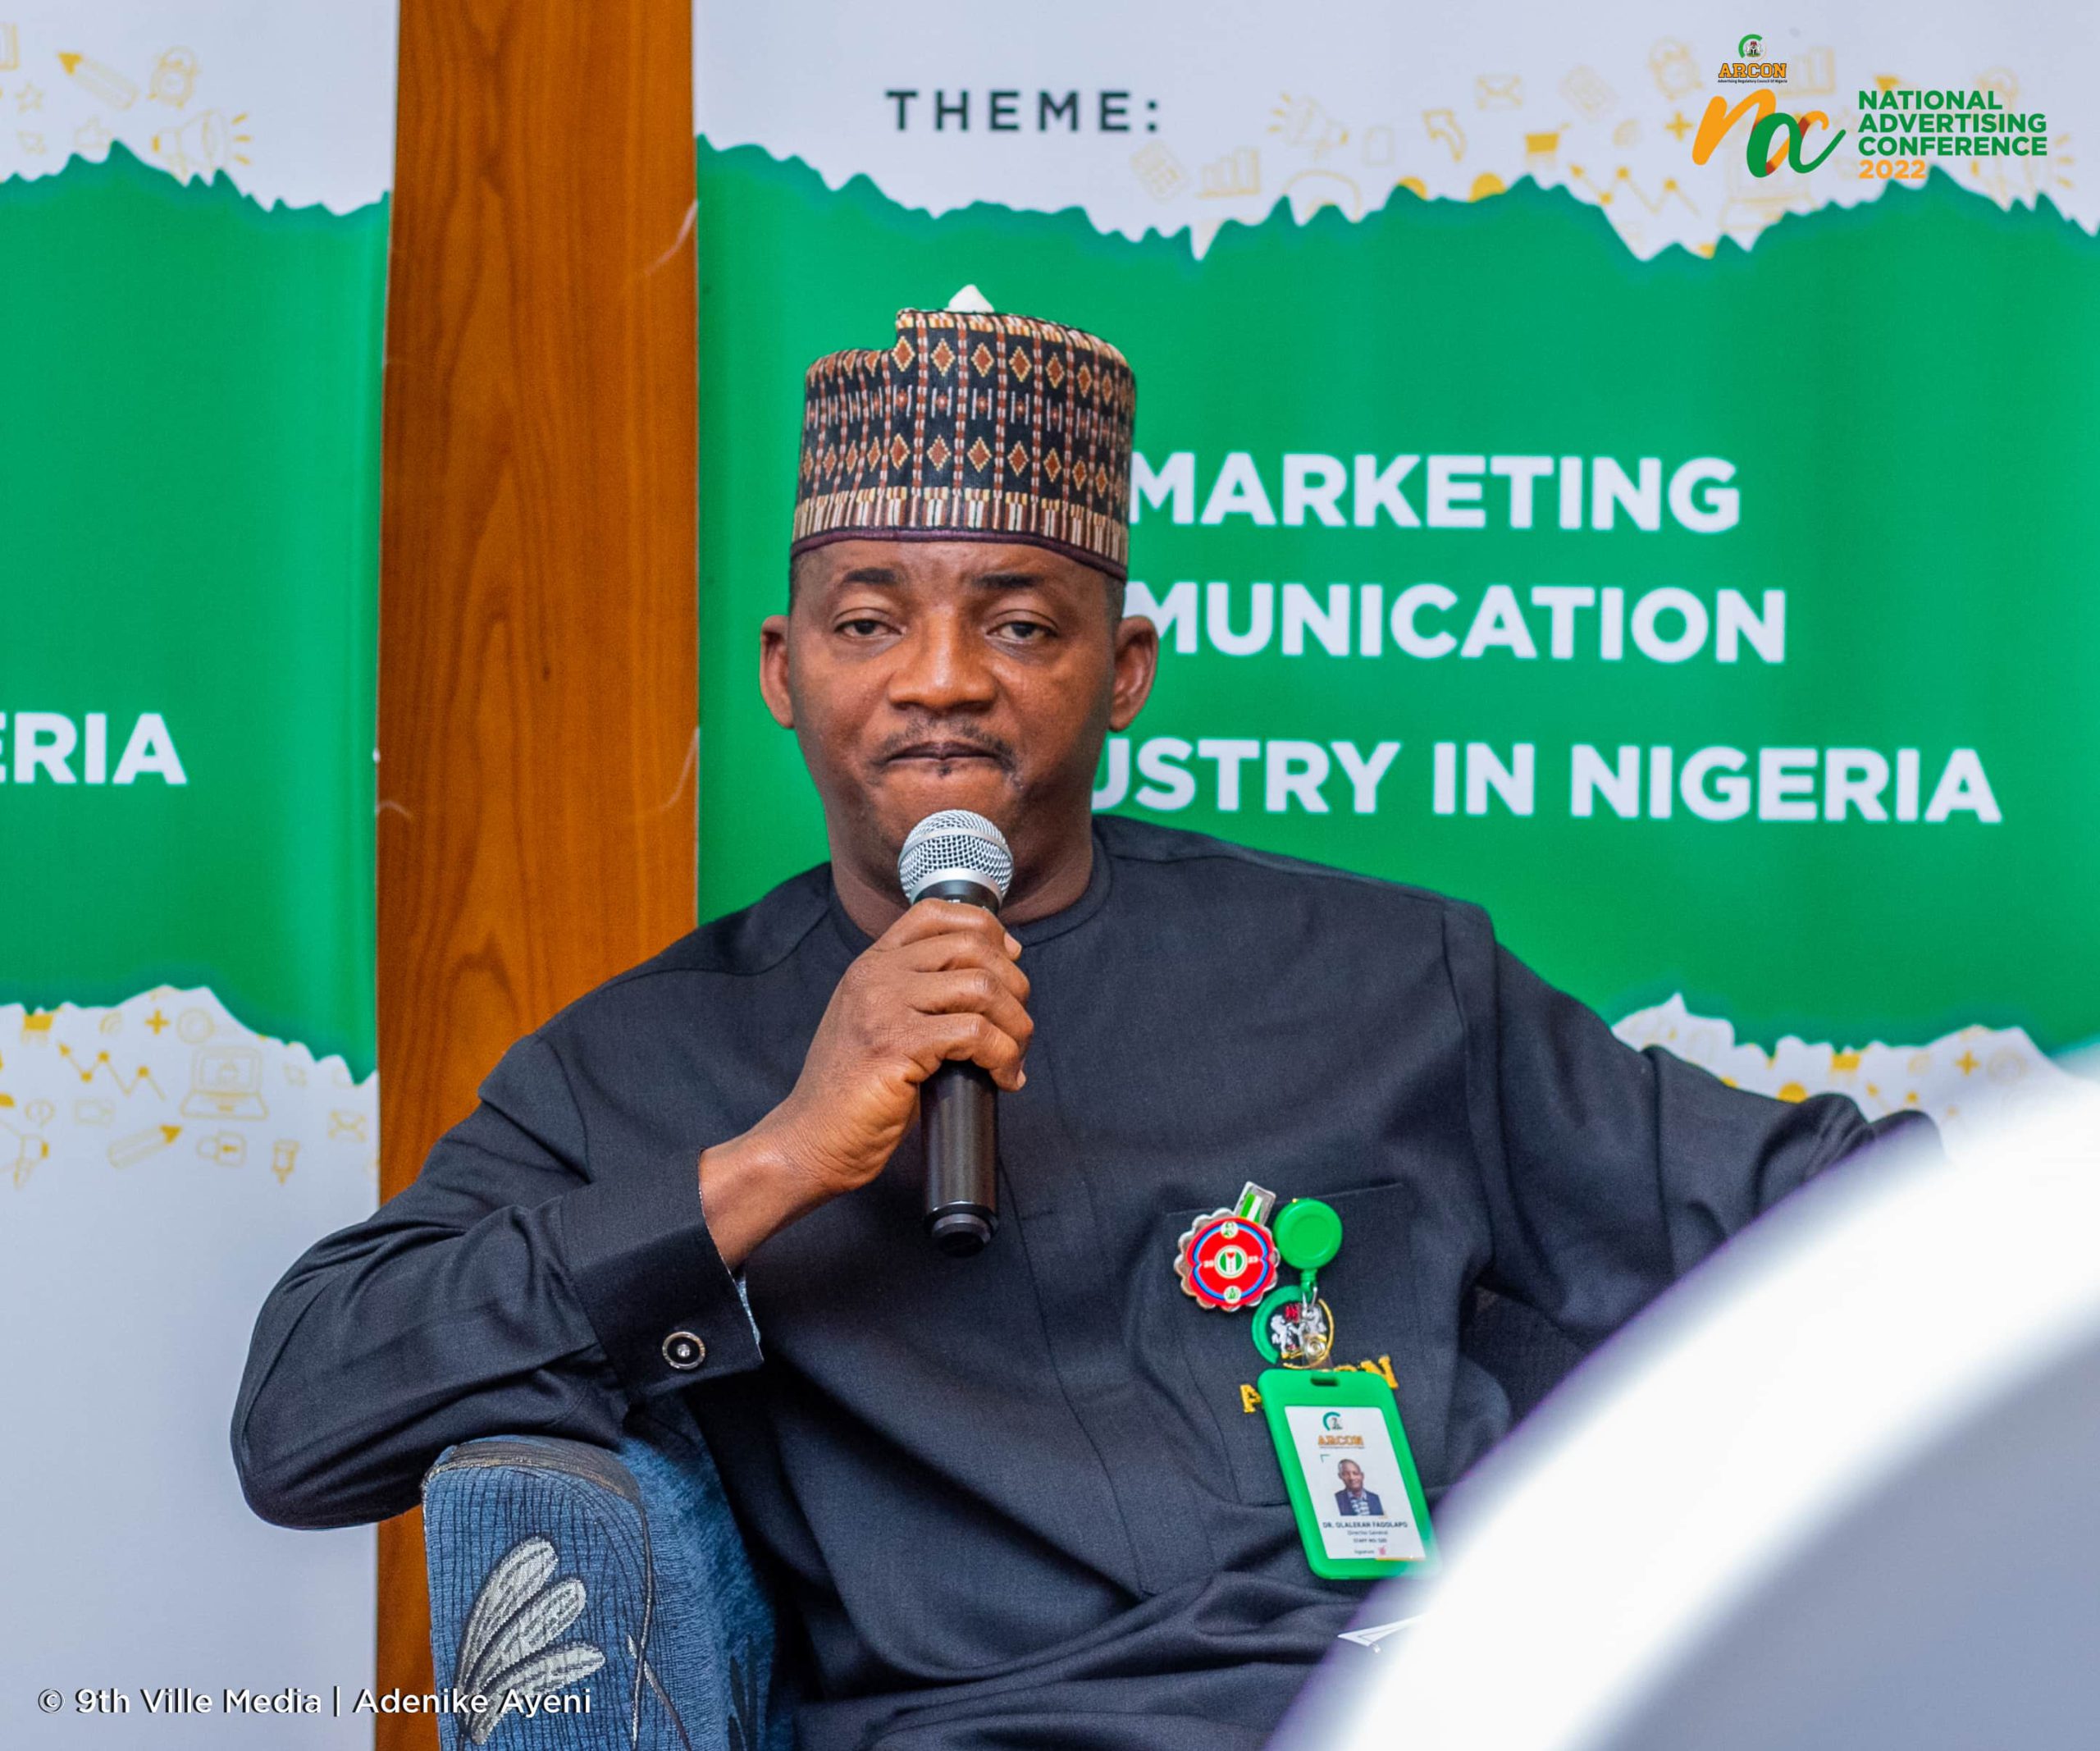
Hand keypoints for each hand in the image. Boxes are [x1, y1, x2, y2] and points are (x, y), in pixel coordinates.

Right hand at [699, 900, 1030, 1264]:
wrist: (810, 1139)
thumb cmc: (854, 1093)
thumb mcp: (879, 1024)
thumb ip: (920, 995)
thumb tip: (997, 974)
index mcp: (872, 964)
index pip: (935, 913)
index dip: (985, 929)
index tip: (1009, 965)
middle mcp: (876, 975)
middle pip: (972, 946)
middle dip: (1014, 986)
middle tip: (1017, 1028)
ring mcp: (884, 1007)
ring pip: (982, 987)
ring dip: (1016, 1025)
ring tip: (1014, 1057)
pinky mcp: (897, 1046)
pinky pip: (975, 1034)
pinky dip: (1004, 1057)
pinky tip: (1003, 1079)